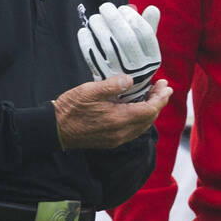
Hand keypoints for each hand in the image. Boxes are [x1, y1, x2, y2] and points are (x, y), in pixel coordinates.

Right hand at [53, 75, 171, 149]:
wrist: (54, 129)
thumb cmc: (71, 108)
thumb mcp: (90, 90)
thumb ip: (113, 85)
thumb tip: (131, 80)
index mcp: (119, 119)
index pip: (150, 110)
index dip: (160, 98)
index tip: (165, 86)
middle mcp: (122, 132)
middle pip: (149, 118)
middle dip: (158, 102)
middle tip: (161, 88)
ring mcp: (117, 138)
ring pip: (142, 125)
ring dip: (150, 110)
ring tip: (152, 95)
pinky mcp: (111, 141)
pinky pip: (133, 130)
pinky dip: (140, 118)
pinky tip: (137, 107)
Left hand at [78, 2, 161, 102]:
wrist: (125, 93)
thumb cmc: (136, 61)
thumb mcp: (147, 48)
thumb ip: (150, 28)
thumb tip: (152, 8)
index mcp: (153, 59)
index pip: (145, 33)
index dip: (133, 17)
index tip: (123, 8)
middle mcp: (139, 68)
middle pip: (127, 38)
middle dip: (114, 18)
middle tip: (105, 7)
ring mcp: (121, 74)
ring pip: (108, 46)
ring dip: (99, 28)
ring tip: (94, 18)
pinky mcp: (104, 77)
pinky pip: (93, 56)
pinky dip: (86, 42)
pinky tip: (84, 31)